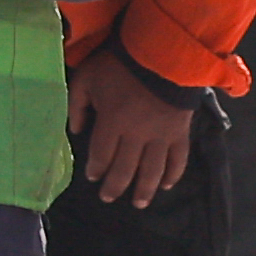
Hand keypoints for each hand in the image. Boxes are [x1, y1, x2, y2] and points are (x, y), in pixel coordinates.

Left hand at [68, 47, 201, 205]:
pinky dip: (173, 174)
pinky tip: (165, 185)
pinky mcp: (180, 131)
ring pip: (152, 170)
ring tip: (138, 203)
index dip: (96, 168)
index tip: (92, 176)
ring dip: (144, 189)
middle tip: (108, 198)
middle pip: (125, 168)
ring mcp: (161, 135)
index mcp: (112, 122)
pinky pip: (178, 159)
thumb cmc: (119, 64)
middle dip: (115, 186)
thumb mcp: (86, 77)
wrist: (162, 52)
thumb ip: (76, 105)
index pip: (102, 154)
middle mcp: (137, 135)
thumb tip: (74, 131)